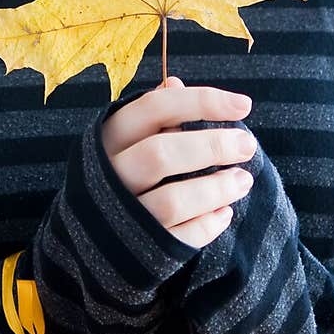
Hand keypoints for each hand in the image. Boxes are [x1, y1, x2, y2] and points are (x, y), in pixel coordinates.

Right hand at [101, 76, 255, 248]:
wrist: (85, 240)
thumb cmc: (117, 175)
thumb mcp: (125, 140)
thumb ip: (152, 114)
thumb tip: (174, 82)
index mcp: (109, 138)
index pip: (155, 108)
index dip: (201, 102)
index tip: (244, 105)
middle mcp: (110, 176)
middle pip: (161, 154)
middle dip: (211, 146)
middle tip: (247, 144)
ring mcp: (123, 217)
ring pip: (172, 201)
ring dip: (215, 189)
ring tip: (244, 180)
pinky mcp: (139, 251)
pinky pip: (179, 238)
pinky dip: (208, 225)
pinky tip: (225, 212)